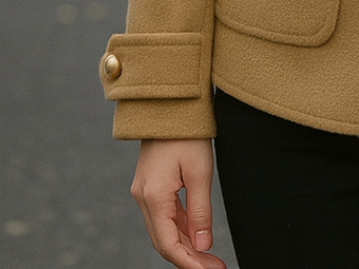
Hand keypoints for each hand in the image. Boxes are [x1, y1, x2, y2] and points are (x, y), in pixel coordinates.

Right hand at [131, 139, 226, 268]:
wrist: (169, 104)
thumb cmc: (187, 134)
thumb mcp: (200, 172)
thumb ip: (201, 211)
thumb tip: (203, 245)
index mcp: (153, 197)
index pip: (168, 244)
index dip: (189, 263)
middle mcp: (143, 197)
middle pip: (164, 240)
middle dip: (189, 257)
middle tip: (214, 267)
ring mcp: (145, 191)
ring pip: (163, 229)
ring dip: (185, 244)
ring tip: (209, 256)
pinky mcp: (150, 184)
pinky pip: (164, 214)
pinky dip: (180, 227)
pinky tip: (197, 233)